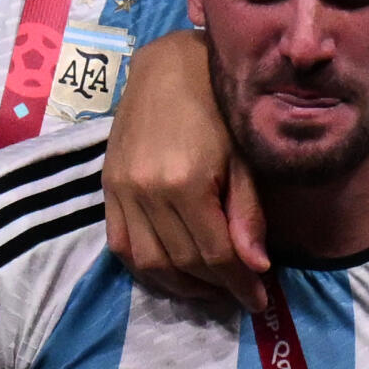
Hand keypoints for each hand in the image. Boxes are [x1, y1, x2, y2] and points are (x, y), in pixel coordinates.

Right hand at [101, 31, 268, 311]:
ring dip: (180, 284)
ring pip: (148, 262)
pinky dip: (144, 265)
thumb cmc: (217, 108)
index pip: (216, 254)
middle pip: (184, 262)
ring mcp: (121, 190)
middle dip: (217, 287)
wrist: (169, 67)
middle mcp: (147, 191)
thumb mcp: (244, 158)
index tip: (260, 300)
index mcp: (186, 183)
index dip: (241, 284)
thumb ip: (247, 214)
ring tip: (208, 286)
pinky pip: (119, 243)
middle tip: (240, 293)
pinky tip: (170, 268)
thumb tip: (257, 267)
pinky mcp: (107, 186)